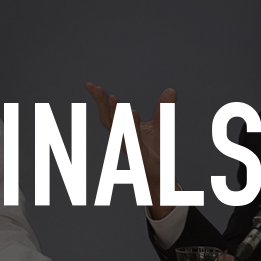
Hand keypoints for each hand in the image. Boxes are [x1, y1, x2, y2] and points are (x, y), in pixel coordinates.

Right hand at [85, 82, 175, 215]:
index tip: (89, 84)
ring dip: (115, 114)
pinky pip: (134, 141)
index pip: (108, 112)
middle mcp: (123, 139)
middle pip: (109, 120)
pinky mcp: (140, 157)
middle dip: (102, 104)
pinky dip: (132, 127)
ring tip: (113, 97)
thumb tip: (171, 89)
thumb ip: (164, 107)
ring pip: (119, 130)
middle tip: (97, 88)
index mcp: (122, 130)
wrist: (160, 175)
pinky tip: (133, 113)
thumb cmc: (155, 151)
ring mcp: (130, 149)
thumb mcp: (161, 124)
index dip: (98, 99)